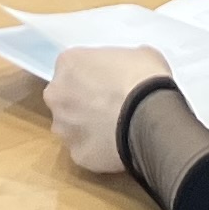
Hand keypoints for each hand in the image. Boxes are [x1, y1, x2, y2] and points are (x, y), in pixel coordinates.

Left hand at [45, 46, 171, 173]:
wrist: (151, 116)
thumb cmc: (144, 77)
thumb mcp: (138, 54)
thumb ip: (120, 62)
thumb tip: (125, 73)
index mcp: (68, 63)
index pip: (72, 66)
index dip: (91, 74)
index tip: (107, 81)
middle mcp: (57, 95)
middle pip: (64, 97)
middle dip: (82, 102)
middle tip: (108, 105)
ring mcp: (64, 128)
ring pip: (70, 127)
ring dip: (86, 127)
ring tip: (114, 129)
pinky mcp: (77, 154)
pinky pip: (85, 150)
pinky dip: (98, 149)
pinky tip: (117, 145)